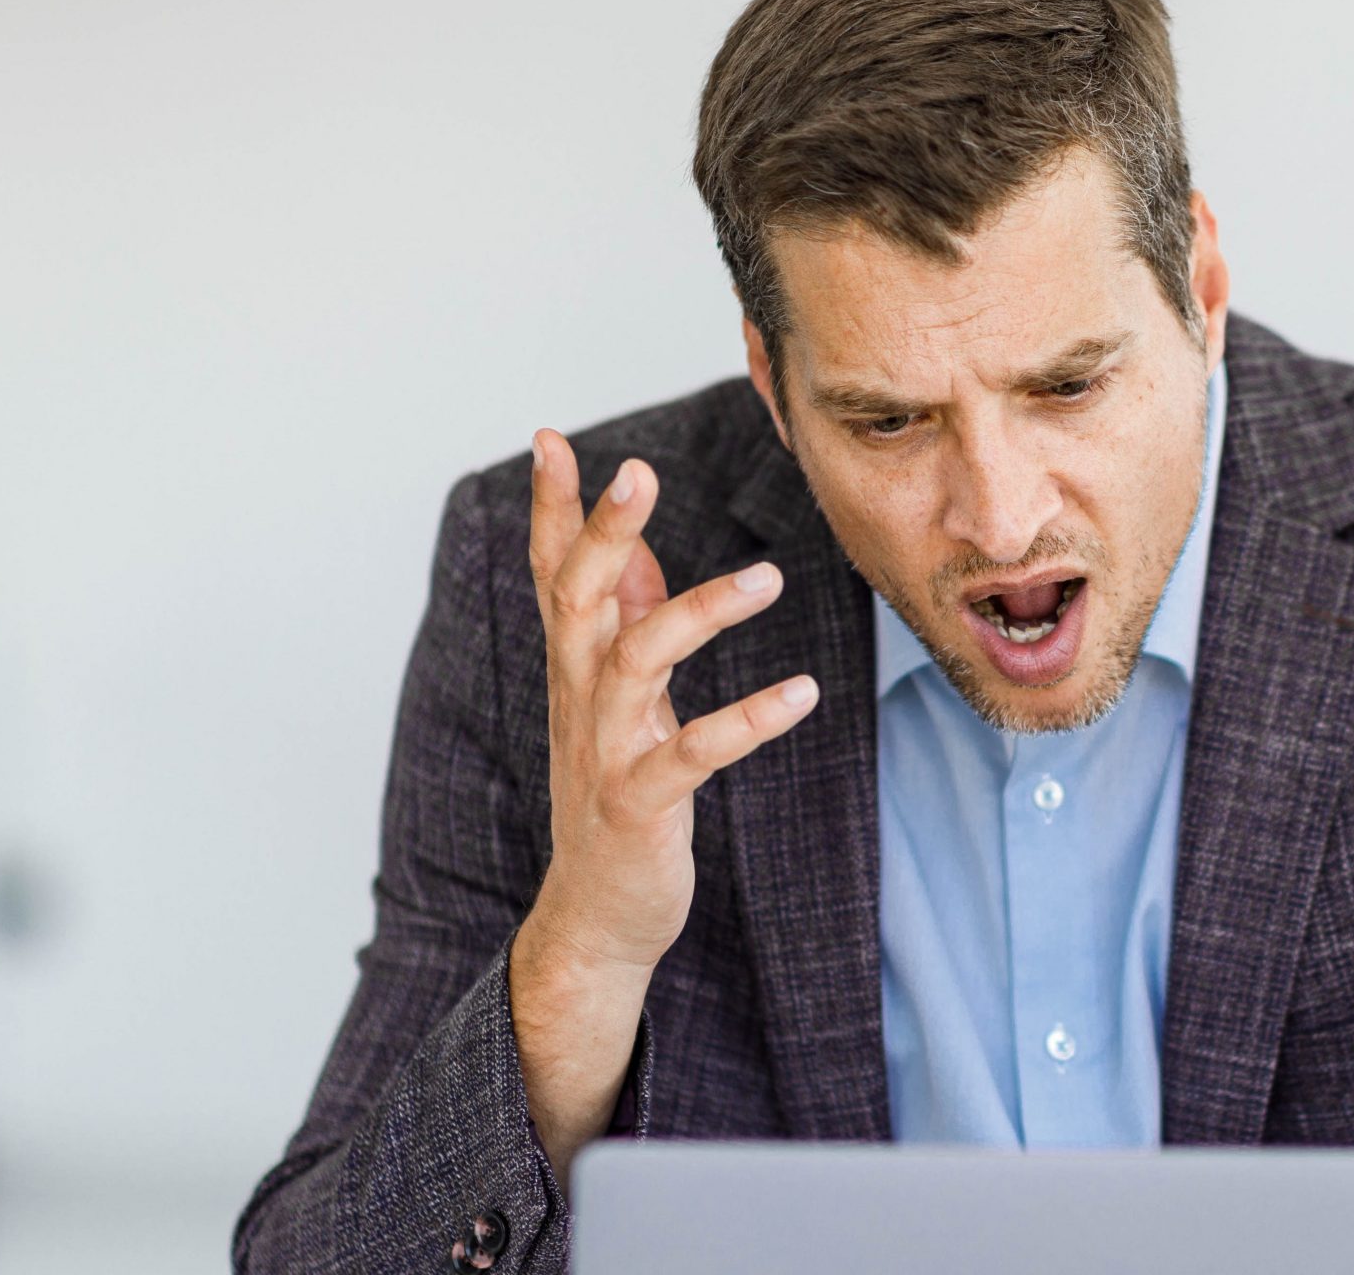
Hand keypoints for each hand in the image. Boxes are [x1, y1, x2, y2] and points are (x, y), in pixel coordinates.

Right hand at [520, 428, 818, 976]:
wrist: (597, 915)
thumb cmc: (615, 796)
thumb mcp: (617, 701)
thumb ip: (624, 623)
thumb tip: (636, 553)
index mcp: (577, 668)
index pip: (555, 572)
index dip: (552, 509)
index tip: (550, 438)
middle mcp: (581, 698)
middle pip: (578, 597)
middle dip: (603, 532)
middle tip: (637, 469)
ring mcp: (606, 751)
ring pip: (636, 661)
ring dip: (699, 613)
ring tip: (769, 578)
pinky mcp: (641, 804)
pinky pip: (693, 754)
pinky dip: (748, 721)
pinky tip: (803, 696)